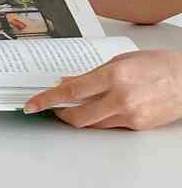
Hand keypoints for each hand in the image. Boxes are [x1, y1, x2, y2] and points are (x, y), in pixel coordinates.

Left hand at [24, 50, 181, 129]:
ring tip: (74, 104)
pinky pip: (109, 125)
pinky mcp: (137, 127)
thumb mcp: (119, 60)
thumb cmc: (155, 64)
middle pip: (78, 115)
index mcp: (113, 76)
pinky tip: (99, 107)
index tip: (32, 104)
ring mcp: (130, 115)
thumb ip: (92, 74)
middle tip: (52, 107)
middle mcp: (120, 98)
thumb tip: (68, 82)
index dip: (48, 99)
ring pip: (93, 123)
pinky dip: (99, 118)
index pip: (71, 90)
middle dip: (61, 113)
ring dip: (79, 116)